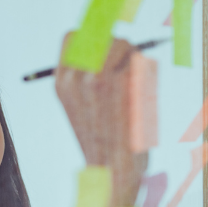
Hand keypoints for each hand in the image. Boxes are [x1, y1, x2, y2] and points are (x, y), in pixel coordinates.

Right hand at [54, 35, 147, 206]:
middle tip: (129, 66)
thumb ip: (87, 77)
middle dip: (119, 46)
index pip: (72, 38)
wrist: (113, 171)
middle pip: (100, 35)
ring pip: (122, 43)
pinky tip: (144, 94)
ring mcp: (97, 78)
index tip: (109, 49)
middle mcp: (75, 77)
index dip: (93, 38)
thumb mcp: (81, 107)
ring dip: (135, 57)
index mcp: (61, 82)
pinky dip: (146, 73)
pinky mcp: (122, 83)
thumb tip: (113, 43)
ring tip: (137, 85)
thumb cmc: (104, 141)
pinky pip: (139, 61)